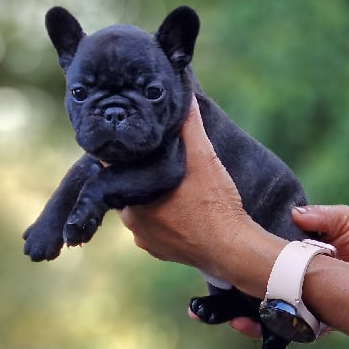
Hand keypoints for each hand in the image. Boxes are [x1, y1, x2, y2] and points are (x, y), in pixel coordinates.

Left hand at [119, 95, 247, 272]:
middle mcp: (131, 220)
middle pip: (129, 189)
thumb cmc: (215, 203)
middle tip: (161, 167)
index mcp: (133, 196)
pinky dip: (161, 219)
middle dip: (141, 177)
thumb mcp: (203, 158)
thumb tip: (186, 97)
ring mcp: (144, 238)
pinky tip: (180, 211)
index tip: (139, 148)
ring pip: (140, 209)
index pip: (116, 170)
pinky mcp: (158, 251)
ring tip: (174, 190)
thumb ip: (190, 127)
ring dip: (152, 199)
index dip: (128, 157)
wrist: (232, 249)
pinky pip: (152, 228)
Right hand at [229, 204, 348, 337]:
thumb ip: (321, 217)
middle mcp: (295, 279)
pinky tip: (243, 322)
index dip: (244, 253)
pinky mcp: (311, 322)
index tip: (224, 250)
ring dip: (241, 313)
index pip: (265, 255)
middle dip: (232, 289)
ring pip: (265, 308)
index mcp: (298, 254)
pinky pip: (282, 328)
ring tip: (227, 312)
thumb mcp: (345, 222)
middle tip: (212, 289)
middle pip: (257, 283)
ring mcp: (301, 302)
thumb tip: (293, 213)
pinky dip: (261, 328)